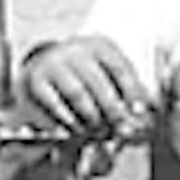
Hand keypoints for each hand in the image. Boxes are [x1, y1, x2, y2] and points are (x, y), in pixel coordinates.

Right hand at [19, 35, 152, 141]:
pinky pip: (53, 105)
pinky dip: (66, 122)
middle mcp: (74, 52)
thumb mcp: (109, 72)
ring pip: (77, 96)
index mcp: (99, 47)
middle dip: (113, 112)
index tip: (141, 112)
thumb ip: (128, 91)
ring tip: (100, 132)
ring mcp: (52, 65)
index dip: (133, 92)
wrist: (47, 63)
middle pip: (98, 84)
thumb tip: (145, 116)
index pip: (120, 68)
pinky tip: (74, 131)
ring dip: (92, 119)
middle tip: (122, 130)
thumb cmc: (88, 73)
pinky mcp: (34, 81)